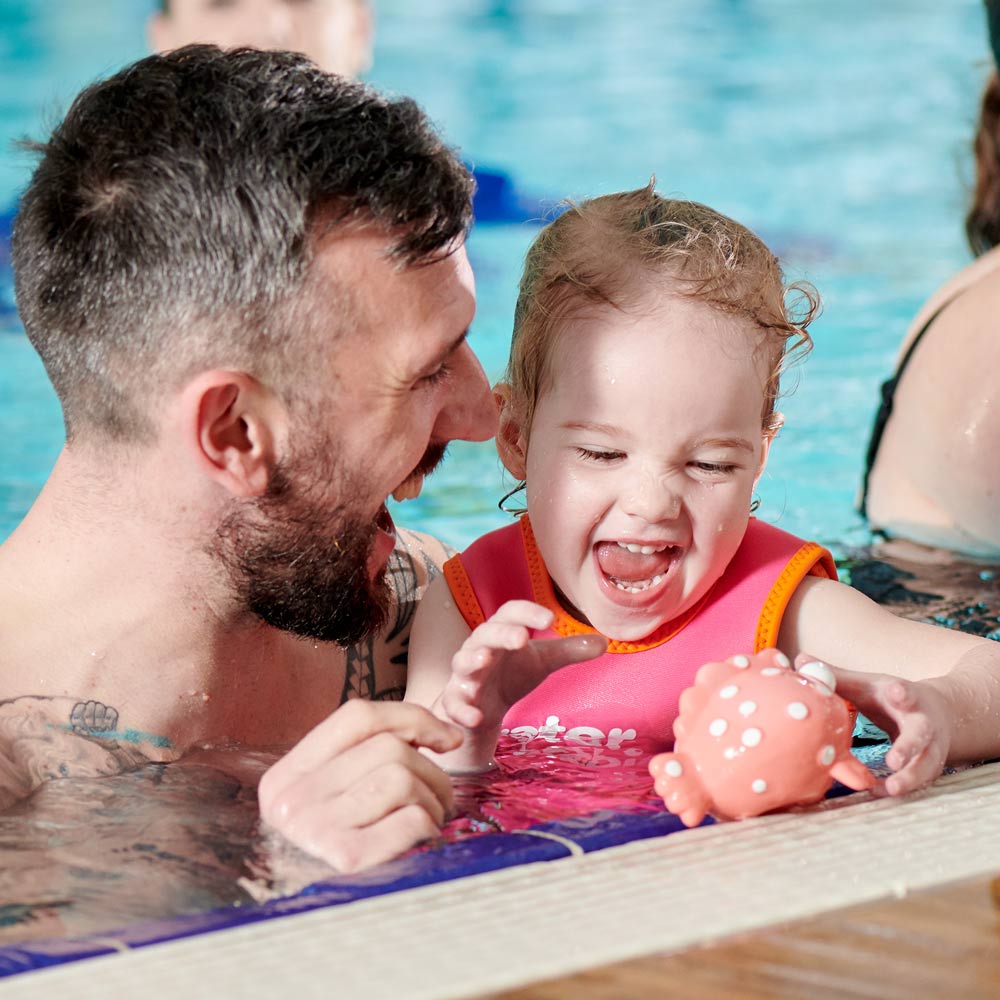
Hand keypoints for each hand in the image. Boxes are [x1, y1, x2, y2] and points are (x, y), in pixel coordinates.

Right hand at [257, 700, 462, 872]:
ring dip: (433, 800)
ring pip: (403, 779)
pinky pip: (411, 818)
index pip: (357, 716)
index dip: (411, 718)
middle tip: (439, 798)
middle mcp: (293, 801)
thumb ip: (365, 759)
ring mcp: (315, 831)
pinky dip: (427, 826)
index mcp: (286, 777)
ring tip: (428, 821)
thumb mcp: (328, 803)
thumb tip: (448, 734)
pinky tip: (420, 842)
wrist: (308, 932)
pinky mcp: (347, 862)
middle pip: (389, 748)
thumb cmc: (336, 860)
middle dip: (432, 770)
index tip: (447, 738)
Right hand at [436, 600, 606, 730]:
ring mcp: (465, 675)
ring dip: (472, 660)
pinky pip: (454, 703)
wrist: (484, 707)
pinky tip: (476, 716)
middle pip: (486, 634)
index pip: (509, 613)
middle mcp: (480, 648)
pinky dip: (462, 709)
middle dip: (502, 634)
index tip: (550, 619)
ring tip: (485, 660)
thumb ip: (569, 651)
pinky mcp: (457, 701)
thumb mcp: (542, 661)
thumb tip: (605, 642)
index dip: (527, 613)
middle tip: (522, 637)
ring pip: (463, 662)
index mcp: (501, 632)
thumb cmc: (512, 673)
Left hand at [818, 657, 954, 796]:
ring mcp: (931, 747)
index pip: (905, 693)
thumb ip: (837, 676)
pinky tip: (882, 795)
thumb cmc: (892, 696)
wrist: (941, 711)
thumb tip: (799, 660)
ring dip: (910, 778)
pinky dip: (905, 789)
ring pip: (926, 764)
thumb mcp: (868, 685)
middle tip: (893, 761)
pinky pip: (921, 780)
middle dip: (908, 747)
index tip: (896, 691)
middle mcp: (922, 722)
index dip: (901, 693)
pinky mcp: (930, 765)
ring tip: (891, 789)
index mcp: (905, 697)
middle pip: (920, 735)